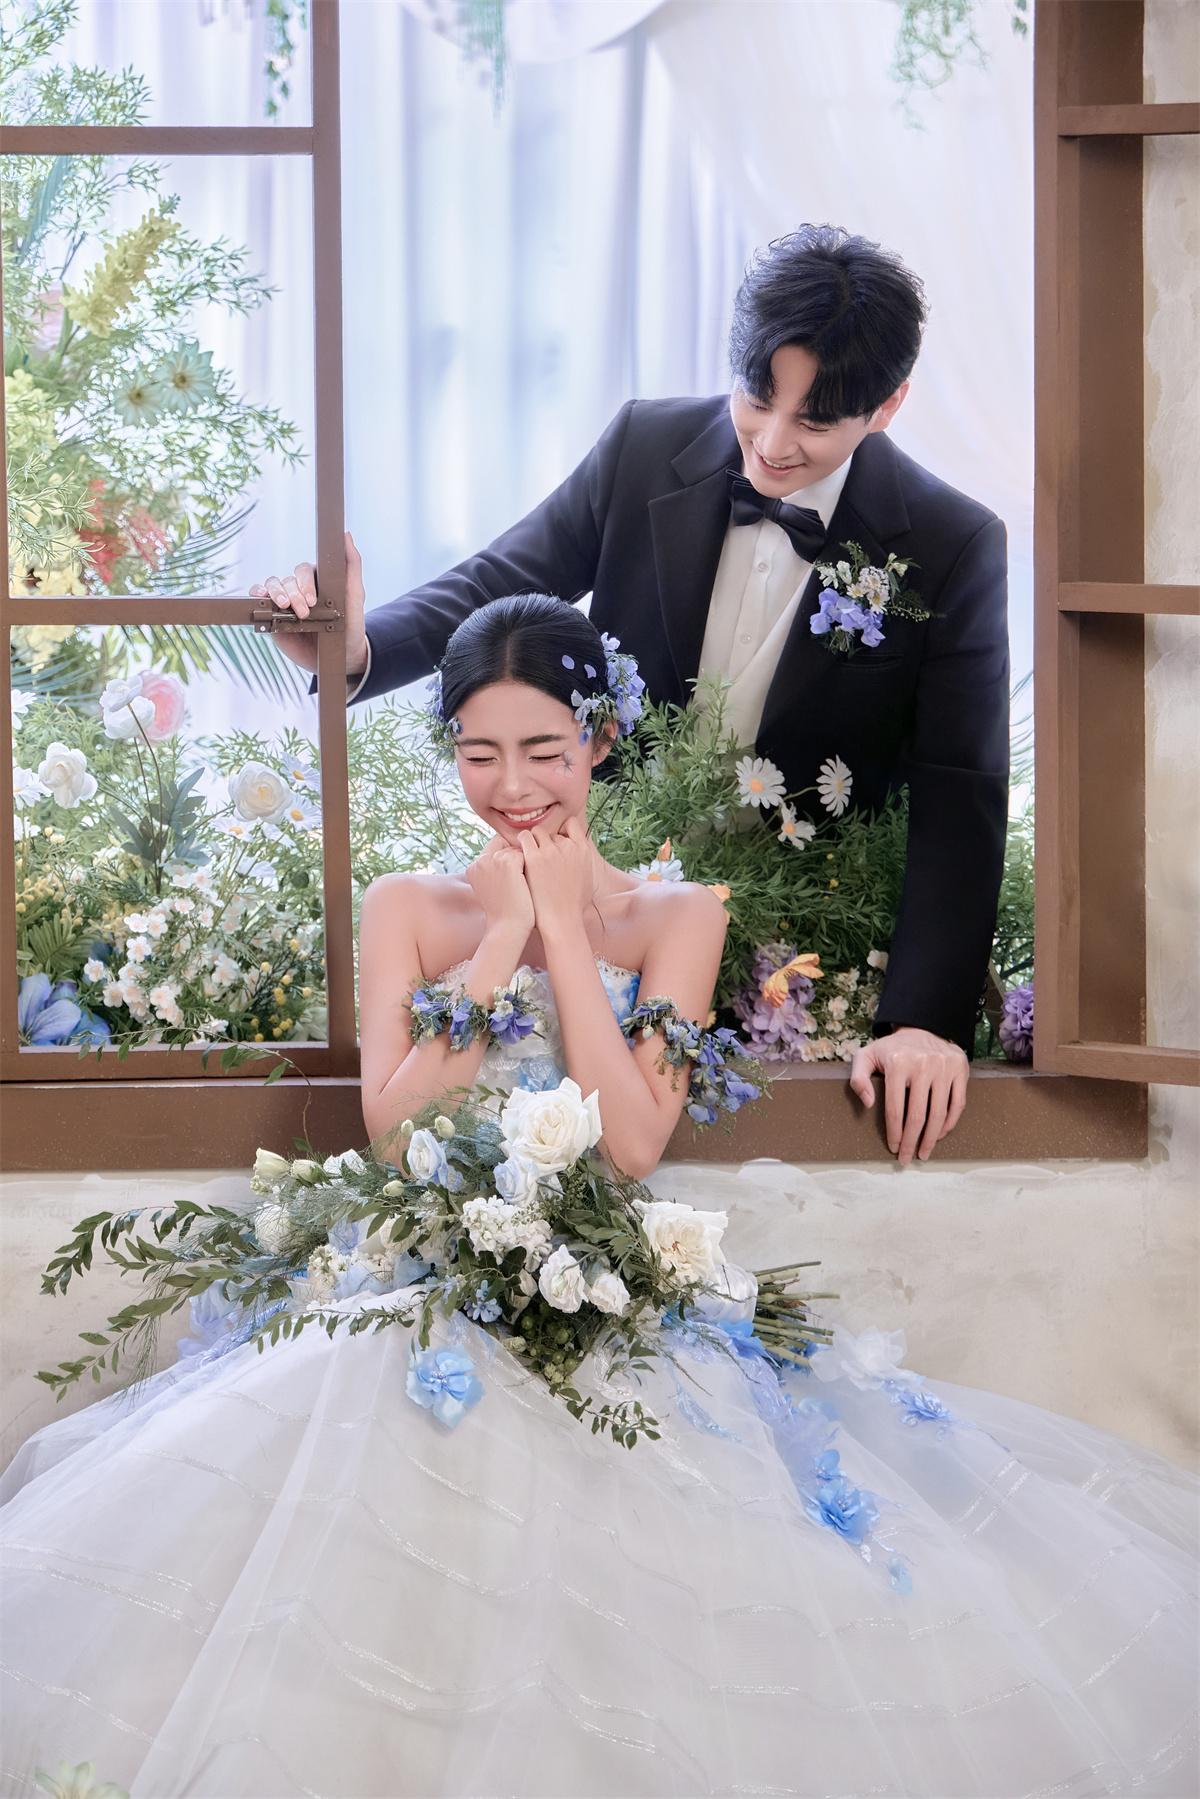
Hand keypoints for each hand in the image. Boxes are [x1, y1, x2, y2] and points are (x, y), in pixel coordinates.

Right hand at [248, 530, 367, 679]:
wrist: (341, 656)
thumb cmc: (350, 625)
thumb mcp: (355, 595)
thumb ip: (351, 565)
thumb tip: (346, 534)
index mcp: (316, 581)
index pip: (302, 571)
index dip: (304, 583)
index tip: (312, 600)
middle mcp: (298, 589)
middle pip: (286, 580)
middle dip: (292, 594)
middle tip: (303, 612)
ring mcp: (285, 603)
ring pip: (272, 586)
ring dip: (275, 594)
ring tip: (285, 608)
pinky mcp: (274, 617)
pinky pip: (260, 600)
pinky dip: (257, 595)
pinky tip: (260, 599)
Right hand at [465, 834, 534, 940]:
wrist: (508, 927)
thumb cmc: (504, 911)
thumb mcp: (490, 888)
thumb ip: (492, 870)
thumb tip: (510, 853)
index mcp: (473, 867)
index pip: (493, 846)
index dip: (506, 856)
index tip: (512, 875)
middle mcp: (480, 860)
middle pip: (504, 845)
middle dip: (515, 859)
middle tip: (517, 883)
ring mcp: (493, 860)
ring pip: (515, 850)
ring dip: (523, 863)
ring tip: (521, 885)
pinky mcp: (508, 863)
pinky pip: (525, 855)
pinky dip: (529, 867)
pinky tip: (527, 884)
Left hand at [519, 814, 593, 943]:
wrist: (561, 921)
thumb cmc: (574, 907)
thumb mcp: (587, 879)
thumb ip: (583, 862)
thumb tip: (579, 855)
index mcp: (583, 850)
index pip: (571, 824)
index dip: (562, 830)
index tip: (555, 842)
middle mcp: (569, 846)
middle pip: (553, 831)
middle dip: (546, 841)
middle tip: (540, 857)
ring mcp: (551, 851)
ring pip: (537, 831)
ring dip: (532, 840)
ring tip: (527, 855)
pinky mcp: (534, 858)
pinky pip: (524, 838)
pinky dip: (520, 844)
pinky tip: (518, 856)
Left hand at [849, 1027, 968, 1166]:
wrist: (923, 1028)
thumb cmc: (891, 1049)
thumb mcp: (866, 1056)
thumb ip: (858, 1078)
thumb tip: (868, 1104)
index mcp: (898, 1063)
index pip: (895, 1108)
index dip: (894, 1132)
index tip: (894, 1148)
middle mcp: (923, 1064)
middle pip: (918, 1115)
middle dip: (912, 1142)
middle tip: (907, 1159)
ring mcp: (944, 1067)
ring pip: (939, 1113)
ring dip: (931, 1138)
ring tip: (924, 1152)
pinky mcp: (960, 1069)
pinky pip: (957, 1103)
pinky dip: (949, 1123)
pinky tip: (939, 1135)